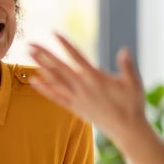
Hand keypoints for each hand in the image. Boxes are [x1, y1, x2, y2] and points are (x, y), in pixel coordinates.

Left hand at [27, 35, 147, 143]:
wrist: (127, 130)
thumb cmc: (133, 104)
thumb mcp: (133, 83)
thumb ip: (127, 66)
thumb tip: (125, 50)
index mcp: (96, 78)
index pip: (77, 57)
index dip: (65, 44)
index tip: (53, 33)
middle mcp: (83, 87)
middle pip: (59, 67)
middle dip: (44, 54)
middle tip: (30, 43)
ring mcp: (77, 98)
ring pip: (55, 80)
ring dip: (41, 66)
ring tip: (29, 55)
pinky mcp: (75, 108)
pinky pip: (56, 97)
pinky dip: (44, 89)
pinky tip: (33, 80)